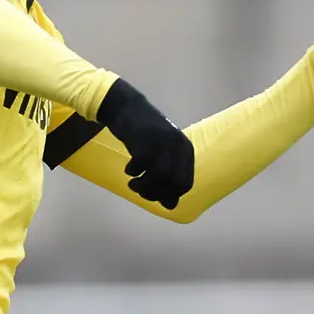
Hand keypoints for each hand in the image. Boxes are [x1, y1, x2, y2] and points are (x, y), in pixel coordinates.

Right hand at [97, 79, 194, 209]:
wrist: (127, 107)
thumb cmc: (144, 134)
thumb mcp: (160, 154)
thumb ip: (168, 177)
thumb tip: (171, 206)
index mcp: (186, 150)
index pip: (185, 184)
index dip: (170, 195)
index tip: (154, 194)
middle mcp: (178, 146)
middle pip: (173, 184)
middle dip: (156, 194)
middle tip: (141, 191)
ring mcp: (162, 143)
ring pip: (159, 178)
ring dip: (143, 187)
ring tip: (133, 184)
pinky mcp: (144, 141)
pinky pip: (140, 167)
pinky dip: (133, 173)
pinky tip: (129, 170)